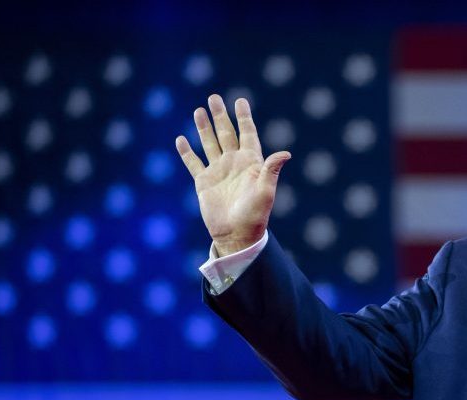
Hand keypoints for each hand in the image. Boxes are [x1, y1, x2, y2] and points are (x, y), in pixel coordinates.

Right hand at [174, 94, 291, 255]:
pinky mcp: (203, 182)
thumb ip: (272, 170)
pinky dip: (186, 152)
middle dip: (220, 116)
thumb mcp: (266, 192)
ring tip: (198, 110)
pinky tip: (181, 140)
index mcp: (251, 163)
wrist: (236, 235)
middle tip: (214, 97)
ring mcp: (218, 172)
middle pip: (226, 134)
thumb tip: (285, 153)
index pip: (247, 134)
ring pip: (209, 144)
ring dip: (203, 128)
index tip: (240, 101)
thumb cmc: (255, 215)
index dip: (243, 118)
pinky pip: (193, 163)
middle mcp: (234, 164)